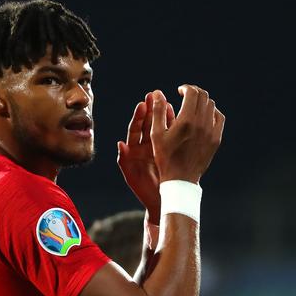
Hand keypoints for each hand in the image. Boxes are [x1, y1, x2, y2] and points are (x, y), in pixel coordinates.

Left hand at [117, 92, 175, 223]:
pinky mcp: (168, 150)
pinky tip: (176, 112)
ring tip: (166, 100)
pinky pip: (170, 134)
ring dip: (162, 113)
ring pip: (159, 126)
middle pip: (147, 124)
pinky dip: (172, 123)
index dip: (138, 117)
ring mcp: (157, 146)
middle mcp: (144, 145)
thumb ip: (123, 160)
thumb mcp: (131, 175)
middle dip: (150, 109)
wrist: (159, 200)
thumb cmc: (142, 189)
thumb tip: (120, 143)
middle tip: (153, 94)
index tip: (142, 105)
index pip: (135, 129)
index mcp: (133, 150)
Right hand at [150, 86, 223, 182]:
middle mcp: (201, 124)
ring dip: (202, 101)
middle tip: (186, 95)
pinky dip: (212, 112)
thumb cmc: (165, 157)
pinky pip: (219, 118)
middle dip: (194, 92)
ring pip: (212, 106)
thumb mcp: (156, 134)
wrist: (181, 179)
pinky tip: (203, 115)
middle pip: (204, 96)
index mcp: (186, 121)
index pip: (192, 93)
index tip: (179, 90)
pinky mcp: (216, 139)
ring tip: (192, 106)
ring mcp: (211, 132)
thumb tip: (158, 93)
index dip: (186, 88)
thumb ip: (157, 111)